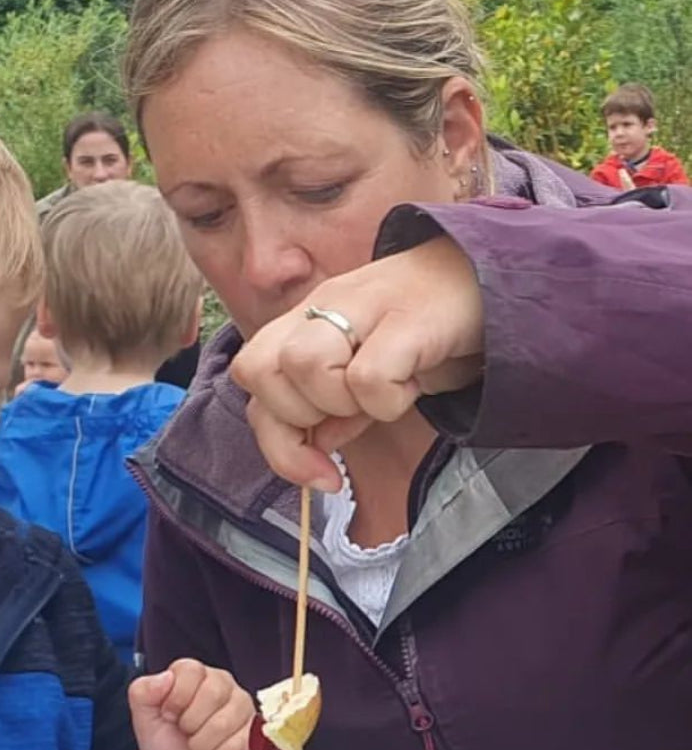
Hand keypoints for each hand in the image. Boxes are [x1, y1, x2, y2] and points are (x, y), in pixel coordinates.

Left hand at [128, 659, 254, 749]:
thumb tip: (165, 677)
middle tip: (186, 732)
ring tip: (199, 745)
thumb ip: (142, 692)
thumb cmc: (164, 744)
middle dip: (190, 723)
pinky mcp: (256, 732)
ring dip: (204, 743)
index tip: (168, 715)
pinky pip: (243, 742)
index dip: (175, 698)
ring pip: (226, 722)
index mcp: (193, 673)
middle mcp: (222, 683)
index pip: (190, 671)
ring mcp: (243, 707)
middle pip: (213, 694)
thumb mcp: (143, 719)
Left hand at [229, 235, 484, 489]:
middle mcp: (324, 305)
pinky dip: (386, 401)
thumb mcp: (374, 371)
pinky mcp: (408, 318)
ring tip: (384, 393)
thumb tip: (315, 445)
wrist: (499, 275)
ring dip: (339, 402)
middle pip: (259, 369)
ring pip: (303, 365)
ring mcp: (362, 305)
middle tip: (351, 416)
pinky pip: (368, 378)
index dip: (275, 439)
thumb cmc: (431, 329)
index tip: (319, 474)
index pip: (251, 375)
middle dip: (299, 416)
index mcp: (308, 318)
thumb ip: (338, 407)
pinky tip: (414, 386)